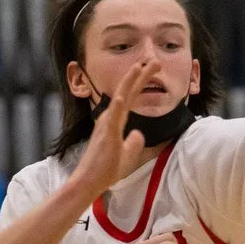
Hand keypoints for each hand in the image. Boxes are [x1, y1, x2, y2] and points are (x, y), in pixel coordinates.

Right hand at [68, 58, 159, 199]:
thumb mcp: (126, 156)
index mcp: (114, 122)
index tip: (152, 70)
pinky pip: (115, 114)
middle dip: (141, 75)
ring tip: (143, 65)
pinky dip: (120, 101)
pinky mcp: (107, 133)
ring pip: (122, 96)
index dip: (141, 82)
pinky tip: (125, 92)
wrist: (89, 181)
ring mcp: (107, 123)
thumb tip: (139, 133)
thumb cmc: (105, 170)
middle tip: (156, 62)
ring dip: (132, 80)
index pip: (130, 98)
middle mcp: (110, 118)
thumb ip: (133, 143)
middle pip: (128, 91)